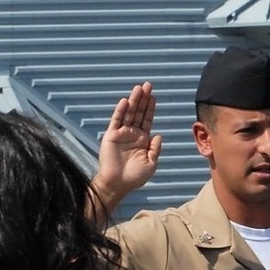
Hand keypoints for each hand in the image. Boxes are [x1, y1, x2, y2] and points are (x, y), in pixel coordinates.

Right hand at [92, 82, 162, 216]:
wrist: (118, 184)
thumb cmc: (135, 177)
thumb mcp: (151, 163)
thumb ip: (155, 149)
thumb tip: (158, 134)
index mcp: (142, 140)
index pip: (147, 120)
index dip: (150, 108)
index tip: (154, 96)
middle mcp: (132, 134)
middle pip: (138, 113)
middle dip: (143, 99)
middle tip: (148, 85)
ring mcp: (121, 134)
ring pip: (128, 113)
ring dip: (133, 100)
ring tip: (139, 88)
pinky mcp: (111, 136)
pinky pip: (116, 121)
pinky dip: (120, 111)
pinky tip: (125, 101)